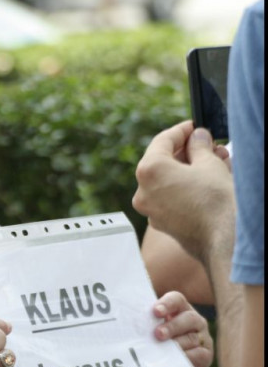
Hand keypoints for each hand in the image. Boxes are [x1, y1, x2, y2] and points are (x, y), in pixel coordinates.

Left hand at [132, 121, 234, 261]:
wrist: (223, 240)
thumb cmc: (215, 201)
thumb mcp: (209, 164)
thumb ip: (199, 146)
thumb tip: (197, 137)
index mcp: (149, 171)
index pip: (162, 140)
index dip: (182, 131)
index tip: (195, 127)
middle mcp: (143, 191)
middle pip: (163, 162)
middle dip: (189, 151)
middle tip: (210, 145)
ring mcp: (150, 210)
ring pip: (169, 181)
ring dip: (191, 169)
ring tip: (217, 162)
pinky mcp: (162, 223)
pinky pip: (172, 197)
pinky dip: (186, 187)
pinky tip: (209, 182)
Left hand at [152, 291, 213, 366]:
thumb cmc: (157, 342)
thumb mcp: (151, 330)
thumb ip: (145, 323)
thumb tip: (125, 321)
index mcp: (180, 309)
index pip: (177, 300)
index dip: (167, 304)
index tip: (155, 312)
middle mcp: (194, 320)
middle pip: (188, 318)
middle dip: (172, 326)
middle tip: (158, 334)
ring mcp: (202, 337)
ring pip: (192, 337)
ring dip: (177, 344)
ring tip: (163, 350)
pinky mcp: (206, 354)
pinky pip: (200, 354)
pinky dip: (187, 357)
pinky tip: (175, 360)